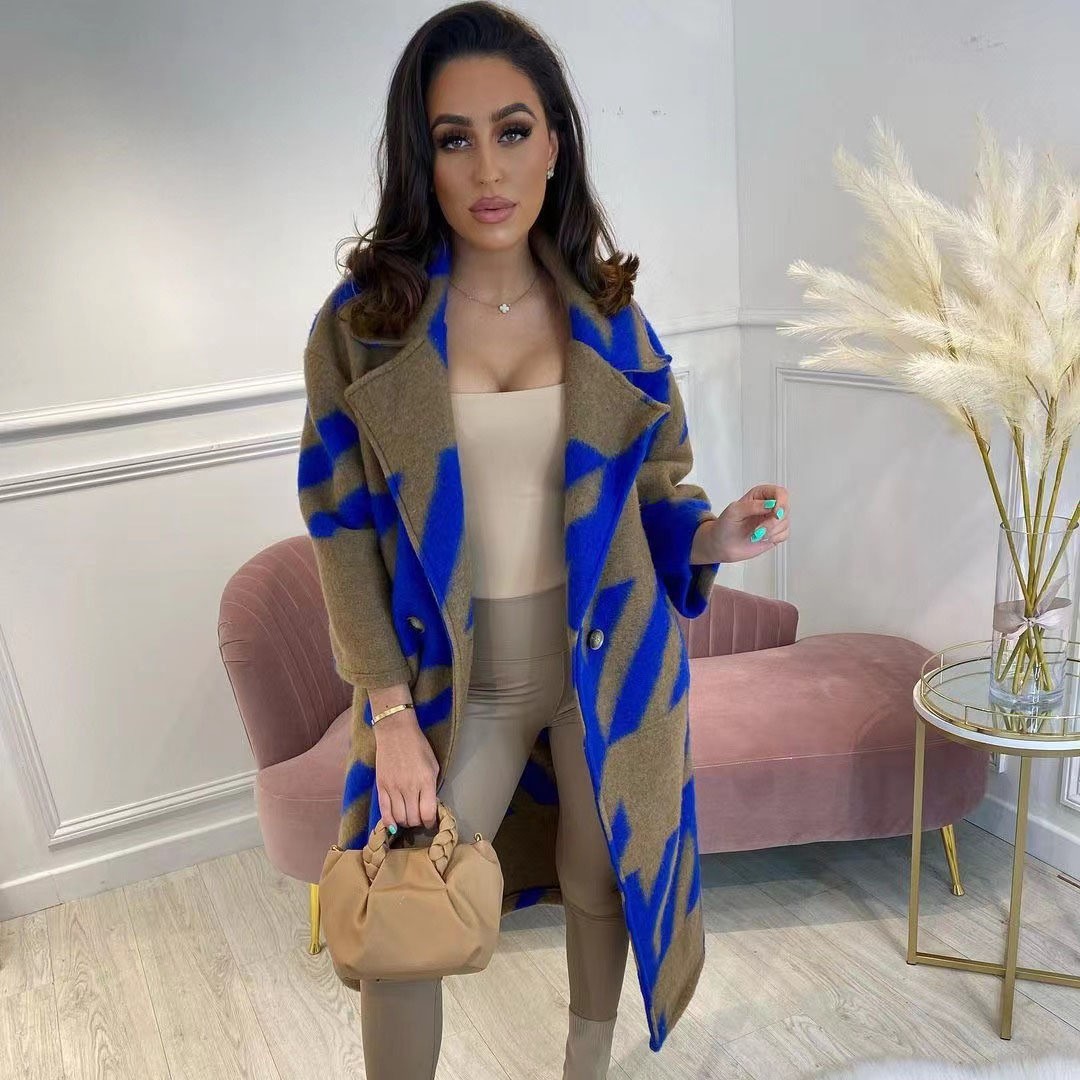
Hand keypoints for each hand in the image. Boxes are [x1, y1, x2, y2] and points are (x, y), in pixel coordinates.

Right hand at [373, 711, 439, 830]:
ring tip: (409, 817)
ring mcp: (393, 788)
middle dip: (418, 823)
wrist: (395, 732)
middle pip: (413, 819)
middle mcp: (409, 787)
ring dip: (406, 822)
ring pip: (399, 818)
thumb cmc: (418, 746)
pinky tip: (394, 824)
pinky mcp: (381, 787)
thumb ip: (431, 786)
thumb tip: (428, 805)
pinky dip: (389, 822)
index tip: (430, 821)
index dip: (430, 822)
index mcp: (425, 781)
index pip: (428, 813)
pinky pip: (384, 811)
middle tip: (419, 819)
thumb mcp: (433, 765)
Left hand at [713, 483, 789, 563]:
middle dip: (772, 522)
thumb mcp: (734, 511)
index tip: (775, 512)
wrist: (722, 546)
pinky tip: (762, 539)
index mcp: (759, 495)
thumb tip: (771, 504)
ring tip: (755, 535)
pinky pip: (784, 534)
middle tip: (758, 529)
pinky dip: (774, 538)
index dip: (781, 501)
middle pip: (785, 508)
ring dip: (770, 531)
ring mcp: (772, 520)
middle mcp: (769, 506)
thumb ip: (752, 506)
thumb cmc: (725, 526)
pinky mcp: (775, 533)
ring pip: (784, 523)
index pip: (780, 492)